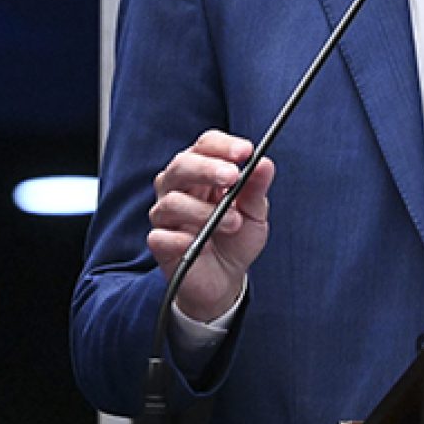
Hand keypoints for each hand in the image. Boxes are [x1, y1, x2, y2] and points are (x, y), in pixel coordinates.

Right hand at [145, 129, 274, 321]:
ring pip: (172, 201)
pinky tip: (201, 244)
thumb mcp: (255, 212)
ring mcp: (165, 215)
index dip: (223, 145)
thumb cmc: (237, 237)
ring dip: (205, 210)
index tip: (246, 152)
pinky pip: (161, 236)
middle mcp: (178, 188)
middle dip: (207, 168)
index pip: (205, 145)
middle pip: (181, 165)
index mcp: (202, 172)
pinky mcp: (160, 243)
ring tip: (234, 223)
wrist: (225, 278)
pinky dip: (183, 239)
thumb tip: (264, 163)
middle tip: (233, 177)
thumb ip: (256, 188)